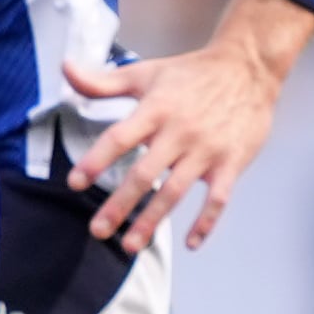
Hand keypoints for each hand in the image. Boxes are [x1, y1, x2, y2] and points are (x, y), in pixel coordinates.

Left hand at [61, 0, 313, 252]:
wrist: (249, 68)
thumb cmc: (191, 72)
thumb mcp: (145, 73)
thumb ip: (103, 81)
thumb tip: (65, 69)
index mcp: (155, 109)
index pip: (120, 138)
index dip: (97, 160)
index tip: (75, 183)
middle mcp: (179, 131)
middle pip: (144, 174)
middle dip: (119, 205)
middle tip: (97, 231)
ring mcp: (207, 149)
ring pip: (175, 191)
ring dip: (152, 220)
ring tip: (130, 245)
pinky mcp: (232, 162)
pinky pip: (218, 198)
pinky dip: (206, 222)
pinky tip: (191, 244)